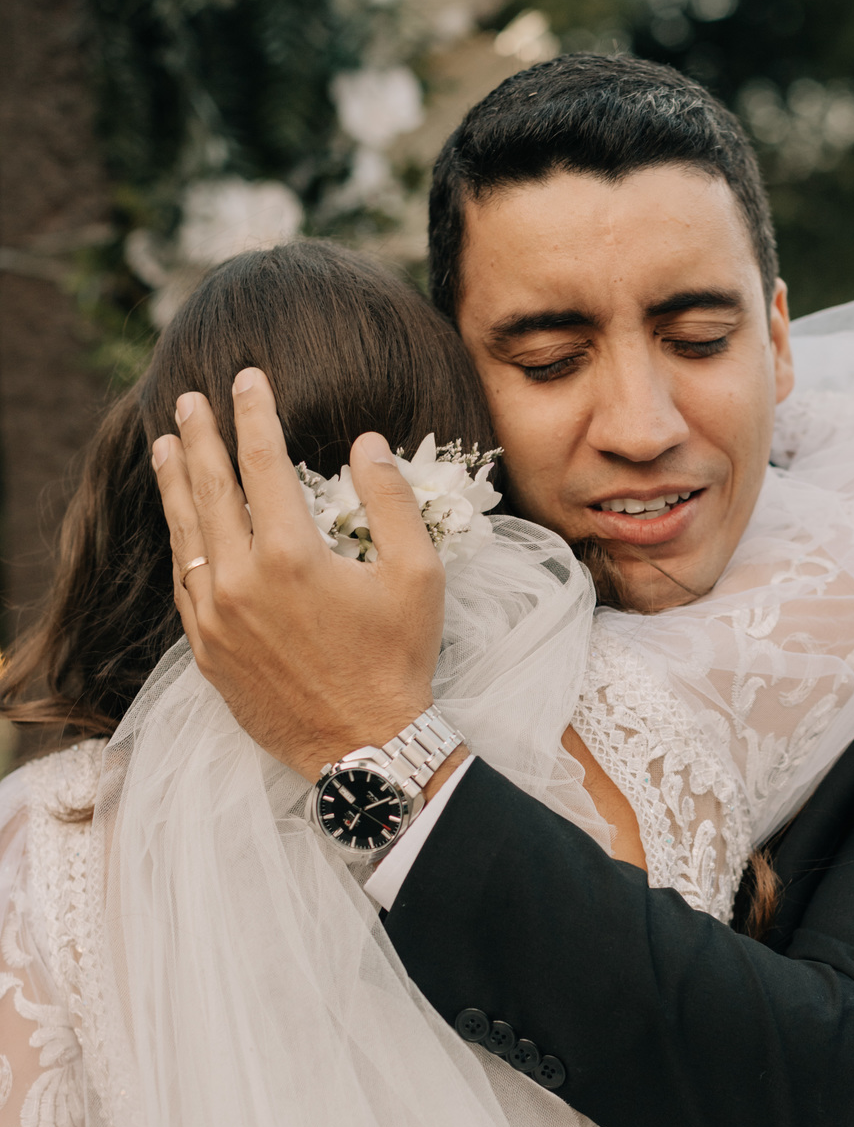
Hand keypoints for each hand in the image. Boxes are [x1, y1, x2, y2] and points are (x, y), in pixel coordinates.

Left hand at [153, 368, 452, 779]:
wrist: (366, 747)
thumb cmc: (399, 660)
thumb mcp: (418, 575)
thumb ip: (390, 500)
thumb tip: (365, 442)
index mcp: (291, 555)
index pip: (263, 462)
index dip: (255, 413)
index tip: (248, 379)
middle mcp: (241, 581)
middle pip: (209, 489)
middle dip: (199, 436)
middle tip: (188, 399)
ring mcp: (216, 618)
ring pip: (186, 535)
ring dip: (174, 484)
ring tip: (163, 445)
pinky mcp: (207, 651)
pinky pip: (185, 583)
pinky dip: (181, 544)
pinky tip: (182, 525)